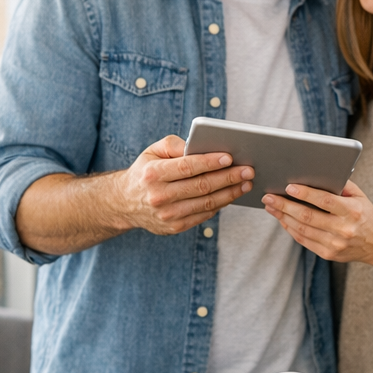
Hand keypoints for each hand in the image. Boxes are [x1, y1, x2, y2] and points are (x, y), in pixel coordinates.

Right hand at [15, 135, 252, 254]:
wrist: (125, 203)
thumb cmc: (145, 171)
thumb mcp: (152, 151)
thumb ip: (174, 145)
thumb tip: (198, 146)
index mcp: (153, 174)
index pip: (186, 167)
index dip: (210, 162)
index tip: (230, 157)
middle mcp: (159, 196)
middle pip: (201, 186)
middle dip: (228, 178)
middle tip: (248, 170)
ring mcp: (166, 215)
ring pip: (206, 203)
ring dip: (230, 193)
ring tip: (246, 183)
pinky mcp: (173, 228)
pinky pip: (203, 215)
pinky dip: (220, 205)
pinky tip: (231, 195)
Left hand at [261, 180, 372, 288]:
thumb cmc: (365, 214)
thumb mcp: (359, 196)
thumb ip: (340, 184)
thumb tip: (314, 174)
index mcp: (353, 212)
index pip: (325, 201)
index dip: (305, 194)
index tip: (289, 187)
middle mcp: (344, 229)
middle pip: (308, 217)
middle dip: (285, 205)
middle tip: (269, 197)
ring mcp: (335, 244)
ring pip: (302, 229)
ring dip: (283, 217)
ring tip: (271, 206)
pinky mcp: (328, 254)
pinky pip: (304, 240)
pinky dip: (290, 228)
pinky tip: (282, 218)